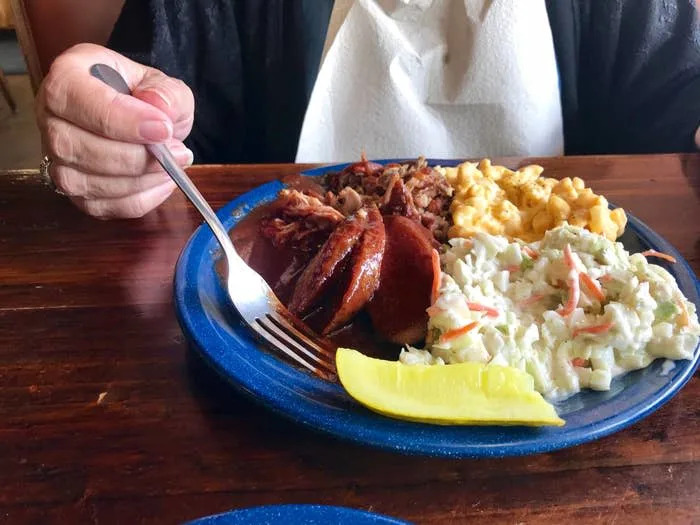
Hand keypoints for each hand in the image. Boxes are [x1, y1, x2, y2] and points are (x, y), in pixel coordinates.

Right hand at [36, 43, 194, 217]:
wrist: (139, 118)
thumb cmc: (143, 97)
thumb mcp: (162, 83)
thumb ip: (167, 93)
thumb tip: (160, 109)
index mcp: (66, 78)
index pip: (80, 101)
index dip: (124, 121)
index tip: (163, 130)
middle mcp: (50, 118)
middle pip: (77, 147)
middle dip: (135, 157)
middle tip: (175, 152)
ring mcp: (56, 158)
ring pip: (87, 182)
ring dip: (139, 181)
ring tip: (171, 167)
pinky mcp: (73, 191)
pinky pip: (100, 207)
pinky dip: (137, 201)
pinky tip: (160, 184)